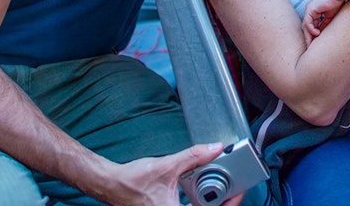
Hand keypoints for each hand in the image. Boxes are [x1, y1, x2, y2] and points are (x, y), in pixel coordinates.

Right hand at [106, 143, 242, 205]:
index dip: (229, 204)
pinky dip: (199, 200)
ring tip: (222, 188)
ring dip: (211, 201)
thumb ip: (193, 157)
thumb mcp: (167, 166)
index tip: (238, 192)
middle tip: (234, 189)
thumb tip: (215, 148)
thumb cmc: (132, 181)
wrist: (111, 184)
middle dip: (223, 202)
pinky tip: (201, 188)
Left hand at [302, 0, 344, 40]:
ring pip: (305, 26)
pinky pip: (308, 22)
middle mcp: (309, 11)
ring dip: (308, 35)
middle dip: (308, 38)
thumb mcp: (329, 18)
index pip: (310, 26)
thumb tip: (321, 35)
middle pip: (305, 27)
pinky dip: (311, 29)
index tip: (314, 44)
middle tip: (310, 47)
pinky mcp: (310, 9)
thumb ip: (324, 25)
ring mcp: (308, 10)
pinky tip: (317, 33)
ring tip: (311, 44)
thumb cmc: (336, 4)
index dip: (312, 35)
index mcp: (313, 12)